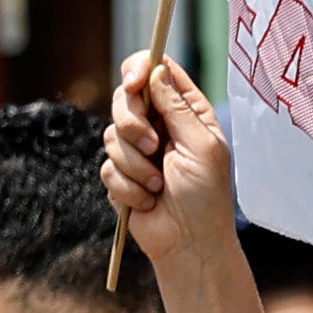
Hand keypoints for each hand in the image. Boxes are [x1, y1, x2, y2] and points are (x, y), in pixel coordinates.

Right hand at [99, 55, 235, 264]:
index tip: (133, 83)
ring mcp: (137, 150)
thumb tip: (156, 71)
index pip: (155, 71)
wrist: (189, 243)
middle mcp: (159, 125)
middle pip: (124, 98)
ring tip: (157, 185)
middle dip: (132, 123)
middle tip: (151, 146)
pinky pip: (106, 167)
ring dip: (134, 164)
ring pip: (111, 134)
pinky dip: (127, 187)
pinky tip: (147, 201)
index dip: (139, 69)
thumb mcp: (201, 146)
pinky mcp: (120, 175)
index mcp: (185, 112)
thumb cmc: (207, 196)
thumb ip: (177, 106)